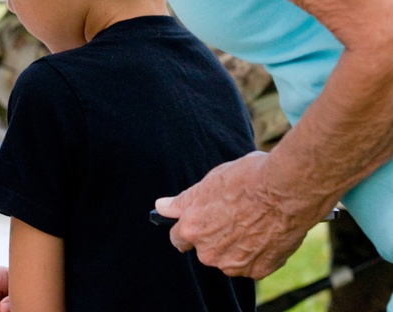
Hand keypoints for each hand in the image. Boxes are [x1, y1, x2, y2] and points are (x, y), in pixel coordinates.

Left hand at [154, 151, 330, 278]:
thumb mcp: (208, 183)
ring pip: (229, 258)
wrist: (289, 189)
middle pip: (206, 250)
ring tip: (253, 221)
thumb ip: (183, 201)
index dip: (188, 227)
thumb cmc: (248, 179)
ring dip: (236, 246)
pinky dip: (259, 252)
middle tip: (234, 215)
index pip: (178, 238)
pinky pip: (253, 264)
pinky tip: (267, 232)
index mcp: (192, 229)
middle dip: (215, 237)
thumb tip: (160, 207)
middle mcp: (209, 253)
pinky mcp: (259, 270)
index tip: (198, 222)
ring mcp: (235, 264)